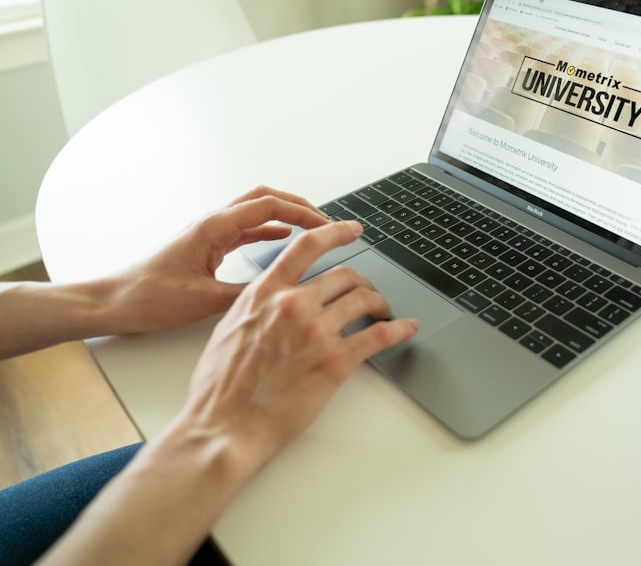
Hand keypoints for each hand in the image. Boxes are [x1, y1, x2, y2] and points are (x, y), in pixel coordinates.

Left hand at [110, 186, 330, 334]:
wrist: (113, 302)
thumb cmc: (147, 297)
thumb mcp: (204, 300)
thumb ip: (247, 293)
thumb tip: (282, 290)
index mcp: (214, 227)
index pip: (270, 207)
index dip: (305, 214)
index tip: (330, 225)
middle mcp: (213, 223)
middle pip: (266, 198)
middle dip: (300, 206)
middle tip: (328, 221)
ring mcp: (210, 233)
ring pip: (257, 211)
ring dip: (286, 216)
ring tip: (314, 228)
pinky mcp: (208, 247)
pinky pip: (246, 230)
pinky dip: (270, 230)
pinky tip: (282, 240)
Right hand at [179, 220, 418, 475]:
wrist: (222, 426)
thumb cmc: (219, 387)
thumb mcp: (229, 328)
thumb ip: (257, 305)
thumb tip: (276, 298)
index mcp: (264, 293)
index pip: (307, 246)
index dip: (336, 231)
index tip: (352, 229)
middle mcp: (292, 304)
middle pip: (344, 275)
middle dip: (362, 282)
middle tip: (368, 291)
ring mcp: (315, 331)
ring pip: (364, 299)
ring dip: (380, 303)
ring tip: (383, 311)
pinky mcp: (335, 361)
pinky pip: (379, 334)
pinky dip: (399, 328)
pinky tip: (406, 328)